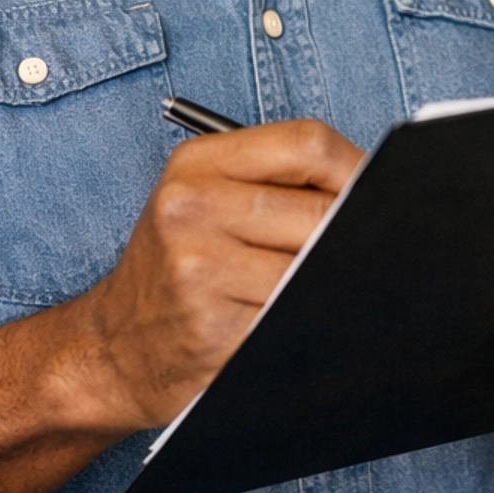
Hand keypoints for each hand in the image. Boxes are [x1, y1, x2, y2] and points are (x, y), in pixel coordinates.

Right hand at [67, 120, 361, 433]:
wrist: (111, 350)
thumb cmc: (176, 269)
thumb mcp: (204, 202)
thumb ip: (278, 184)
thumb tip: (379, 192)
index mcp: (196, 164)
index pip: (307, 143)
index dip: (358, 168)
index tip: (382, 193)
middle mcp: (189, 208)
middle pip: (320, 210)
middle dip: (358, 234)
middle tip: (379, 252)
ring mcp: (198, 270)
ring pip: (314, 269)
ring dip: (338, 284)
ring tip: (339, 289)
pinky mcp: (212, 330)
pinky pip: (295, 319)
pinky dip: (313, 322)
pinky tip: (309, 323)